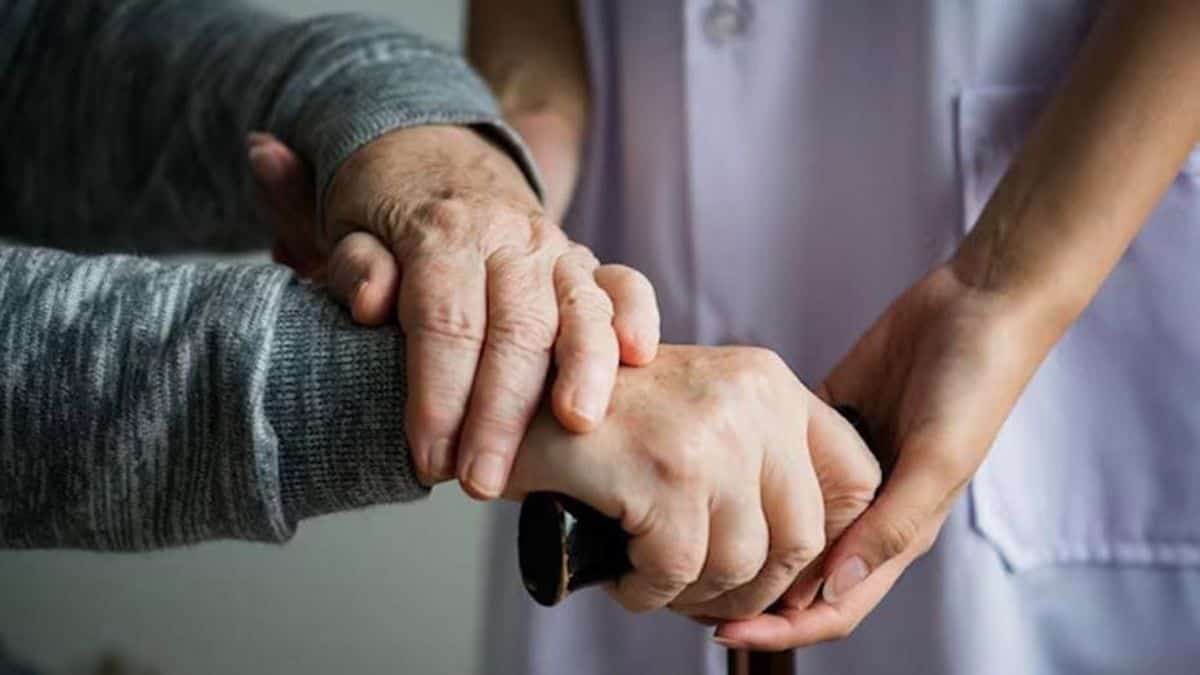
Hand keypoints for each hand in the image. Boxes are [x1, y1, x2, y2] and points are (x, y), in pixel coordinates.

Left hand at [247, 128, 659, 497]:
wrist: (434, 157)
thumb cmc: (387, 214)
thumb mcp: (346, 230)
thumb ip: (356, 267)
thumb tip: (374, 303)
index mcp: (443, 232)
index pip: (447, 321)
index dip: (439, 395)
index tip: (430, 458)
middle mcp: (509, 238)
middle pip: (517, 328)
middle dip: (502, 411)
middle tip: (482, 480)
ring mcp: (556, 250)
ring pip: (579, 309)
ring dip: (583, 371)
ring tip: (576, 426)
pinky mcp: (587, 264)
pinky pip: (625, 284)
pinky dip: (636, 316)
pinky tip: (638, 357)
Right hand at [504, 345, 880, 620]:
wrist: (511, 398)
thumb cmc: (603, 420)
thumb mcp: (700, 416)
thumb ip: (761, 461)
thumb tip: (814, 562)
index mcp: (770, 382)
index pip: (855, 478)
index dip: (831, 543)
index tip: (787, 575)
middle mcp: (752, 399)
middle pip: (802, 538)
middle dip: (755, 589)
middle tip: (707, 597)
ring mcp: (711, 434)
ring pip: (741, 564)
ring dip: (695, 595)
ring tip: (655, 581)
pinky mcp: (664, 472)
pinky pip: (677, 573)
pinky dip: (648, 593)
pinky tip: (624, 577)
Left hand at [715, 264, 1046, 649]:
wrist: (977, 306)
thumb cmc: (973, 385)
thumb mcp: (939, 458)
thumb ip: (893, 523)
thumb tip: (835, 585)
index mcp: (899, 531)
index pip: (834, 604)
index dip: (783, 629)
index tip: (724, 634)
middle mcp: (867, 509)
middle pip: (800, 574)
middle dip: (750, 594)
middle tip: (687, 593)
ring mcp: (843, 467)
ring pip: (785, 522)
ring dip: (746, 537)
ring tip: (691, 539)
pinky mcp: (826, 422)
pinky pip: (781, 459)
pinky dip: (750, 474)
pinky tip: (713, 474)